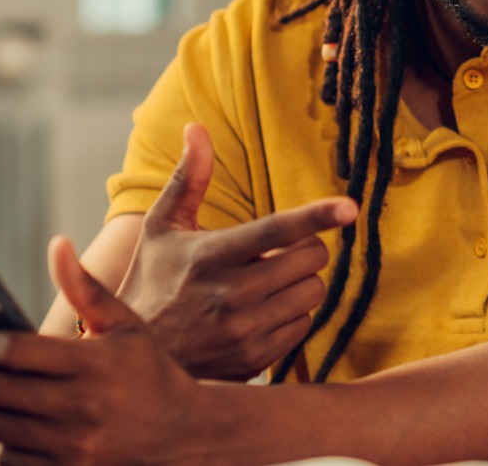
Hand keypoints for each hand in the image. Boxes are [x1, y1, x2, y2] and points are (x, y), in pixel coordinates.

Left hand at [0, 236, 204, 464]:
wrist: (181, 431)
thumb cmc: (148, 369)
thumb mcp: (124, 324)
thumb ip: (84, 287)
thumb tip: (56, 245)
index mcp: (93, 364)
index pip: (13, 351)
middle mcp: (81, 407)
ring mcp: (73, 445)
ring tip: (7, 397)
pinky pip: (7, 460)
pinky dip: (5, 444)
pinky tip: (22, 427)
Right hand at [118, 123, 357, 379]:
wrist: (137, 357)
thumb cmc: (153, 280)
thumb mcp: (162, 227)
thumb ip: (187, 178)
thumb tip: (196, 128)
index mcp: (212, 256)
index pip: (276, 231)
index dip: (317, 216)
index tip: (350, 207)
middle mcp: (231, 295)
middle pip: (310, 259)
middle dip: (303, 249)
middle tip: (275, 253)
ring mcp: (246, 331)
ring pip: (313, 291)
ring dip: (299, 282)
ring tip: (264, 283)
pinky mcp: (257, 358)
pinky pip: (306, 324)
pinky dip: (292, 314)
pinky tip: (260, 312)